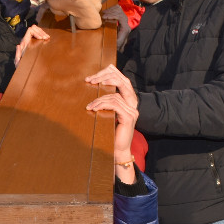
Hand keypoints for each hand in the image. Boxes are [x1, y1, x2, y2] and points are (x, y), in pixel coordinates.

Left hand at [15, 25, 49, 62]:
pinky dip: (43, 35)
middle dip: (41, 32)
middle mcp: (27, 40)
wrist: (24, 69)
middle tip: (46, 37)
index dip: (37, 32)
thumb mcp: (18, 61)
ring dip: (42, 32)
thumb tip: (18, 46)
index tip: (41, 38)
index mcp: (24, 42)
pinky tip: (46, 39)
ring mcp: (31, 41)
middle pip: (34, 28)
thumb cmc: (21, 65)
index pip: (30, 31)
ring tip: (47, 37)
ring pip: (36, 30)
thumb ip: (18, 54)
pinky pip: (38, 35)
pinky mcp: (34, 43)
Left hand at [86, 65, 139, 183]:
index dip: (108, 73)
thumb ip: (106, 102)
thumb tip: (94, 87)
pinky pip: (114, 105)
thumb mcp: (107, 113)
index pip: (122, 79)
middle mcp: (133, 103)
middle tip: (89, 80)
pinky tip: (94, 109)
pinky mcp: (128, 117)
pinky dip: (102, 105)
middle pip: (121, 82)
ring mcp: (132, 110)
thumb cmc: (109, 132)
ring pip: (114, 96)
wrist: (117, 150)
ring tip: (89, 105)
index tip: (92, 77)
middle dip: (103, 78)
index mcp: (129, 100)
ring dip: (98, 99)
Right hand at [100, 5, 130, 48]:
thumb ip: (115, 40)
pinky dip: (113, 10)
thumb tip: (113, 37)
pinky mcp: (122, 21)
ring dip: (111, 10)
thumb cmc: (116, 46)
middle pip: (120, 13)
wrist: (119, 48)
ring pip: (120, 11)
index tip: (104, 17)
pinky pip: (119, 11)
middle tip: (103, 14)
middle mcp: (126, 24)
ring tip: (104, 12)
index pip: (120, 18)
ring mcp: (125, 22)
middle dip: (110, 12)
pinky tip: (107, 11)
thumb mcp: (115, 44)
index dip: (112, 16)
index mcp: (125, 29)